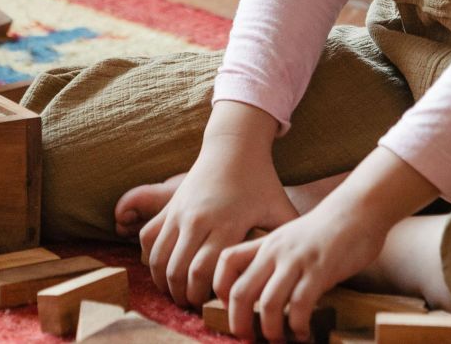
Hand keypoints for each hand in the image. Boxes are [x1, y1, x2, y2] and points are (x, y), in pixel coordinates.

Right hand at [136, 104, 296, 307]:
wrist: (234, 146)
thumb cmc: (261, 180)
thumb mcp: (279, 207)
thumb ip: (287, 237)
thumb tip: (302, 264)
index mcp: (227, 224)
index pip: (204, 272)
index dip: (204, 295)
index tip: (212, 305)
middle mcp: (198, 219)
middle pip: (178, 271)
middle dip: (183, 295)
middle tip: (193, 305)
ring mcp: (180, 212)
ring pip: (159, 259)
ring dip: (164, 282)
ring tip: (177, 292)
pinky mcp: (169, 205)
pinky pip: (148, 238)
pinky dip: (151, 259)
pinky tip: (164, 269)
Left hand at [212, 202, 387, 341]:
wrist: (359, 208)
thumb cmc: (328, 229)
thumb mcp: (292, 239)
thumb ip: (277, 261)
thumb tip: (265, 294)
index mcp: (266, 243)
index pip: (226, 261)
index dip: (220, 289)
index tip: (231, 308)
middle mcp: (276, 251)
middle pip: (240, 292)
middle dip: (239, 323)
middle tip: (247, 338)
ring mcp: (297, 260)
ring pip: (268, 303)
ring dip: (270, 330)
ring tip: (279, 340)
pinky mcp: (320, 270)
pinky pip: (300, 305)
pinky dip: (298, 327)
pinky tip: (304, 333)